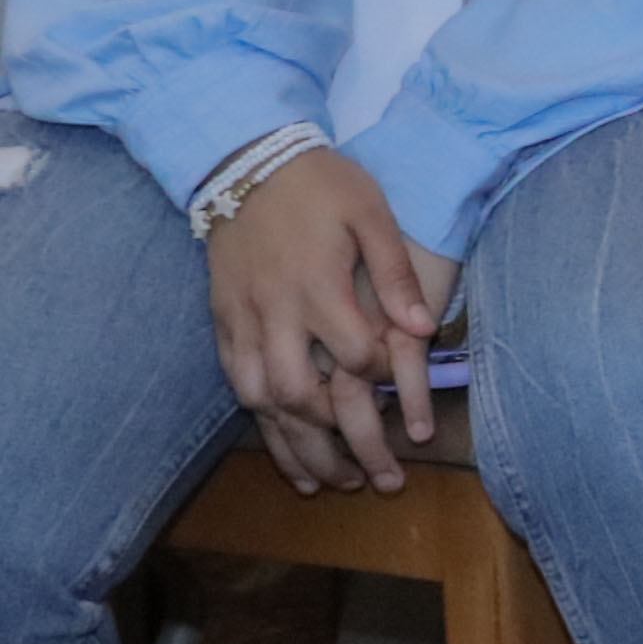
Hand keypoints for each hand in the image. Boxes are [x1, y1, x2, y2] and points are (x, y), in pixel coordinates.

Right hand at [205, 147, 440, 492]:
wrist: (246, 161)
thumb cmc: (322, 184)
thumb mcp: (371, 213)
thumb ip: (396, 272)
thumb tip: (420, 326)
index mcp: (317, 284)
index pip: (354, 355)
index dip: (382, 381)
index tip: (401, 394)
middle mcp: (274, 309)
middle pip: (298, 394)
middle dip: (336, 442)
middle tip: (374, 480)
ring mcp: (241, 317)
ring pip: (258, 398)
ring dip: (292, 445)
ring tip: (328, 482)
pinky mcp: (221, 318)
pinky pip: (233, 380)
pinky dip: (257, 419)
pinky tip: (279, 445)